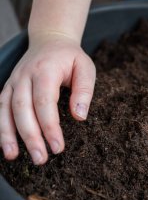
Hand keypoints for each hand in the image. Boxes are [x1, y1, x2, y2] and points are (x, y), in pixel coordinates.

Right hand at [0, 32, 95, 164]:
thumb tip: (79, 117)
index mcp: (45, 71)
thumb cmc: (71, 58)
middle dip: (30, 136)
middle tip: (41, 159)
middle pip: (23, 109)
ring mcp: (13, 81)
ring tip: (13, 157)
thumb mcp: (86, 68)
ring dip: (8, 135)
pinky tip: (6, 145)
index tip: (58, 147)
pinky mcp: (8, 87)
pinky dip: (0, 127)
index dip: (50, 127)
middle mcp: (24, 76)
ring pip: (5, 110)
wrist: (50, 41)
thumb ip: (84, 91)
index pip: (45, 102)